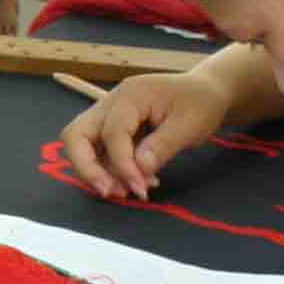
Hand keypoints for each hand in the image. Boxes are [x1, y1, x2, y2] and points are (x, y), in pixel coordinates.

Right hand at [59, 70, 232, 200]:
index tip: (141, 189)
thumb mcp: (190, 125)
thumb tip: (140, 169)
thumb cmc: (201, 103)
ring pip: (80, 143)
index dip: (122, 165)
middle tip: (110, 192)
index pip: (112, 133)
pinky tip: (135, 180)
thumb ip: (163, 146)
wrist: (207, 91)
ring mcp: (108, 114)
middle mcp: (111, 102)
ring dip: (95, 171)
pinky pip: (98, 150)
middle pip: (76, 134)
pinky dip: (109, 168)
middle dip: (87, 167)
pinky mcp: (113, 127)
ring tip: (124, 191)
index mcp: (131, 95)